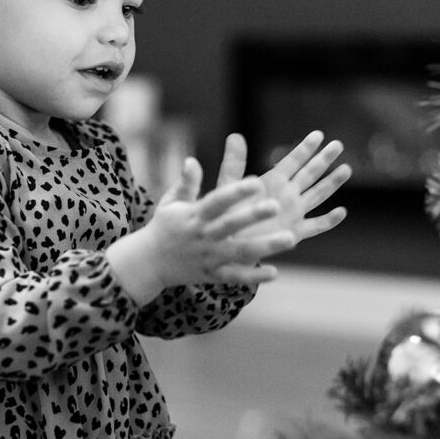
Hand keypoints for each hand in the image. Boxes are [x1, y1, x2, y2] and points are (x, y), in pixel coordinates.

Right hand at [106, 157, 293, 303]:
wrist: (149, 263)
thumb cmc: (165, 226)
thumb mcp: (171, 202)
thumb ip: (186, 183)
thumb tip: (192, 161)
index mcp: (194, 215)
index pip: (218, 201)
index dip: (236, 192)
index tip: (257, 182)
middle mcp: (203, 236)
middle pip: (231, 225)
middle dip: (253, 215)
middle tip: (277, 205)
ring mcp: (209, 257)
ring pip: (239, 252)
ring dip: (265, 246)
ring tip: (291, 238)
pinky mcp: (212, 275)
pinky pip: (235, 277)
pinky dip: (253, 276)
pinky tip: (275, 272)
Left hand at [219, 131, 350, 244]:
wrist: (228, 244)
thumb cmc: (227, 215)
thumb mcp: (229, 186)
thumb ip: (233, 163)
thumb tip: (234, 135)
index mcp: (272, 182)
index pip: (292, 161)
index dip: (305, 148)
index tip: (318, 134)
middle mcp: (286, 195)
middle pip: (309, 174)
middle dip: (323, 160)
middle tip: (338, 144)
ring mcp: (293, 213)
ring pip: (317, 195)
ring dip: (331, 183)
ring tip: (346, 169)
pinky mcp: (295, 233)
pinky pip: (315, 226)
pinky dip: (328, 220)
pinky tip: (341, 211)